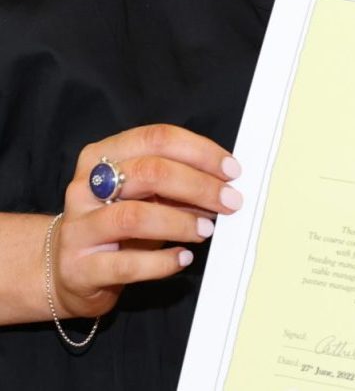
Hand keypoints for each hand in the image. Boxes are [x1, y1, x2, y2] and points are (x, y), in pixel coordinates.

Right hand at [50, 123, 241, 319]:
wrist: (69, 271)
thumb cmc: (116, 225)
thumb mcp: (144, 196)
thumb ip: (176, 186)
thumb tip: (223, 184)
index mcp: (102, 154)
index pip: (156, 138)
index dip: (199, 151)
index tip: (231, 169)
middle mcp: (85, 186)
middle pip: (149, 172)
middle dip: (198, 185)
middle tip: (229, 201)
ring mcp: (79, 227)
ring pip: (135, 216)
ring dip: (181, 221)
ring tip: (207, 229)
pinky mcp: (79, 269)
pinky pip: (127, 264)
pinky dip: (162, 261)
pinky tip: (183, 259)